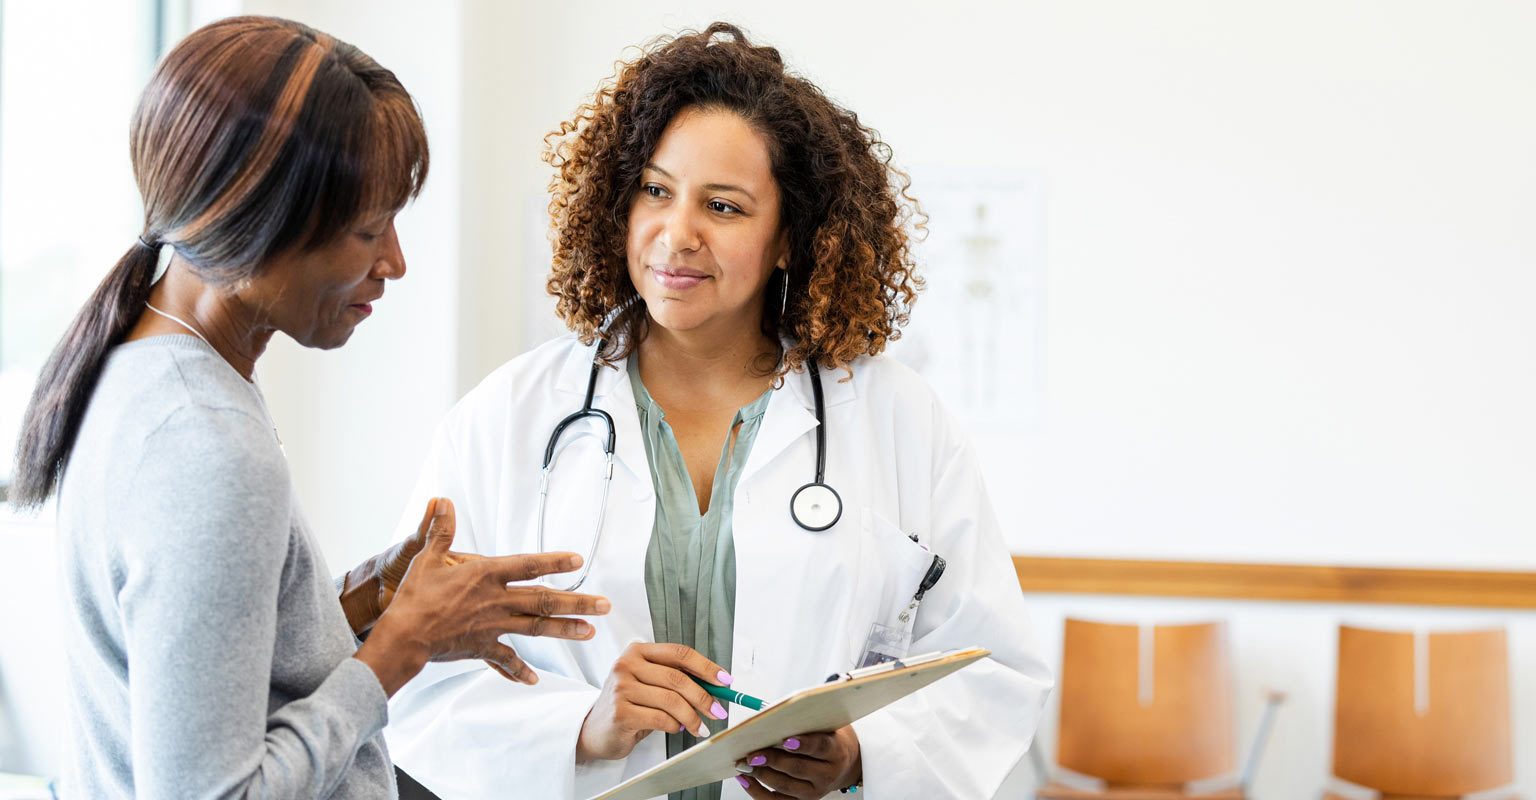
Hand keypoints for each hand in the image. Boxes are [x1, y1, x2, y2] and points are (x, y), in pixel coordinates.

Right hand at [354, 498, 610, 695]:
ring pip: (537, 628)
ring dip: (564, 630)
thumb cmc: (414, 596)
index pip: (528, 565)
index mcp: (486, 575)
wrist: (404, 637)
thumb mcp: (427, 558)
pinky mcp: (482, 647)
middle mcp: (497, 601)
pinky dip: (519, 670)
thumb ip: (440, 530)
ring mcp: (493, 626)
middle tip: (605, 605)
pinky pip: (506, 660)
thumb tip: (441, 500)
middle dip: (577, 602)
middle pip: (544, 600)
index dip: (554, 561)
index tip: (578, 560)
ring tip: (589, 633)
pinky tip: (534, 679)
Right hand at [576, 642, 732, 761]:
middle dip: (704, 697)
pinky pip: (660, 719)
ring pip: (671, 701)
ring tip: (699, 727)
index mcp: (637, 651)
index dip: (706, 666)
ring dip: (692, 717)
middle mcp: (626, 664)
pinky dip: (675, 726)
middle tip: (718, 711)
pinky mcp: (620, 712)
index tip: (725, 681)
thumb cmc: (629, 705)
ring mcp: (621, 687)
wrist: (595, 730)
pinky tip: (677, 729)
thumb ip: (675, 679)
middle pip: (678, 678)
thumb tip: (716, 686)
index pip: (679, 653)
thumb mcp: (649, 684)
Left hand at [734, 727, 860, 798]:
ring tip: (745, 765)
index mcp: (836, 750)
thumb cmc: (828, 739)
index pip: (820, 746)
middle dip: (773, 760)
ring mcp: (815, 791)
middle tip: (753, 754)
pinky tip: (746, 779)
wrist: (845, 763)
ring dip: (762, 775)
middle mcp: (828, 774)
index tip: (786, 739)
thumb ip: (802, 723)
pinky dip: (758, 791)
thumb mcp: (823, 726)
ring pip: (786, 786)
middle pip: (799, 768)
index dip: (803, 744)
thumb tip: (768, 720)